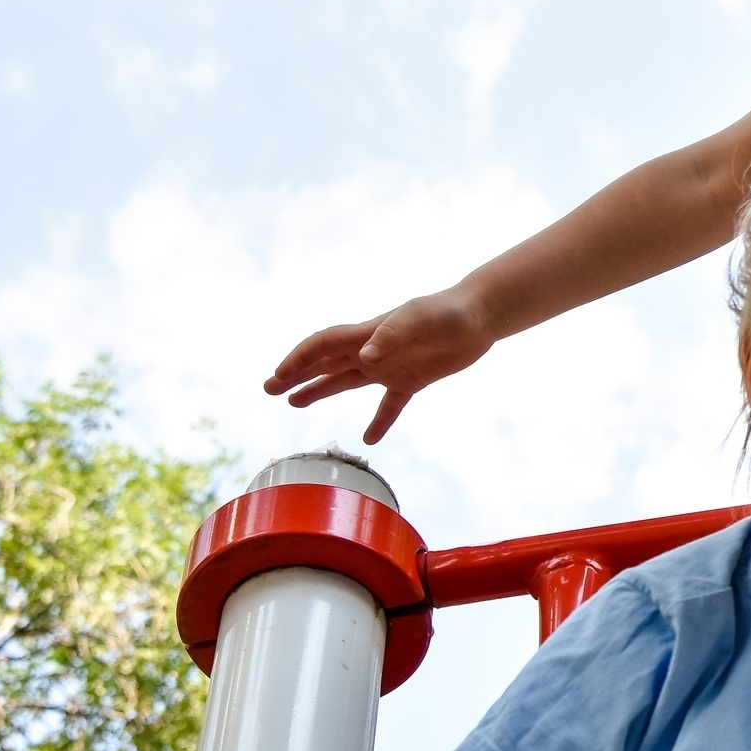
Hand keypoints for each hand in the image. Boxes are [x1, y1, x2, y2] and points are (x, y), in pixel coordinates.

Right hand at [264, 287, 495, 443]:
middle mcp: (373, 350)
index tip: (278, 378)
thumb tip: (364, 357)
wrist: (481, 317)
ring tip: (294, 402)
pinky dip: (380, 422)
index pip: (322, 346)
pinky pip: (390, 405)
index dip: (298, 360)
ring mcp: (391, 366)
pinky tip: (370, 439)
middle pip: (325, 364)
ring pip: (347, 381)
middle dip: (296, 375)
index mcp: (368, 333)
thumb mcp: (418, 318)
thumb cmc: (448, 312)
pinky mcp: (413, 380)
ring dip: (320, 391)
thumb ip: (390, 335)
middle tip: (269, 388)